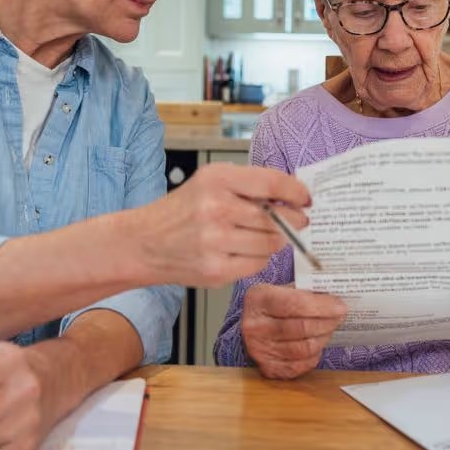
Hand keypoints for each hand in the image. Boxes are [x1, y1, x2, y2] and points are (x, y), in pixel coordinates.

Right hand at [131, 162, 311, 288]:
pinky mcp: (216, 270)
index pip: (272, 183)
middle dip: (293, 221)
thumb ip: (248, 185)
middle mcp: (215, 208)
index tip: (306, 198)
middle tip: (297, 221)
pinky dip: (259, 258)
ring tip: (263, 235)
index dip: (296, 192)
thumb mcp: (209, 182)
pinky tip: (245, 250)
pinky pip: (257, 264)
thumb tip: (291, 195)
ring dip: (275, 240)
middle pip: (277, 218)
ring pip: (271, 243)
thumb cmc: (180, 211)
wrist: (144, 243)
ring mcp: (215, 242)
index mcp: (216, 179)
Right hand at [242, 283, 346, 379]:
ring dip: (322, 339)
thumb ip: (306, 292)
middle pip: (301, 328)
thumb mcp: (283, 289)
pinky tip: (316, 345)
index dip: (322, 306)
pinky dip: (313, 356)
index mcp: (258, 299)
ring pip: (303, 349)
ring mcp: (259, 349)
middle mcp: (254, 326)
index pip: (295, 303)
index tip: (340, 307)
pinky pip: (299, 365)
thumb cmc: (273, 305)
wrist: (252, 324)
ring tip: (329, 330)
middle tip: (339, 318)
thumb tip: (335, 299)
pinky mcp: (267, 368)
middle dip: (327, 323)